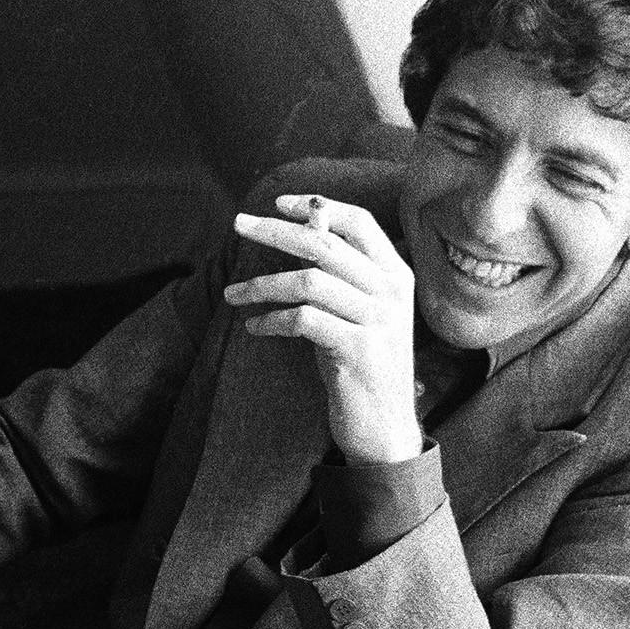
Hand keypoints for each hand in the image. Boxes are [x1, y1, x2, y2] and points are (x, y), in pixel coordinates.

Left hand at [224, 193, 421, 465]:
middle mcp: (392, 291)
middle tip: (237, 225)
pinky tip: (254, 328)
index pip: (359, 222)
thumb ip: (337, 269)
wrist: (384, 426)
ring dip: (261, 285)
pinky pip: (303, 320)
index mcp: (396, 274)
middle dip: (275, 230)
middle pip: (325, 243)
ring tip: (233, 295)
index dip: (317, 206)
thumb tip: (308, 219)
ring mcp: (378, 321)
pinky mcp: (358, 350)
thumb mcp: (355, 310)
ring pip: (308, 281)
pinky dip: (271, 320)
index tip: (278, 203)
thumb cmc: (360, 361)